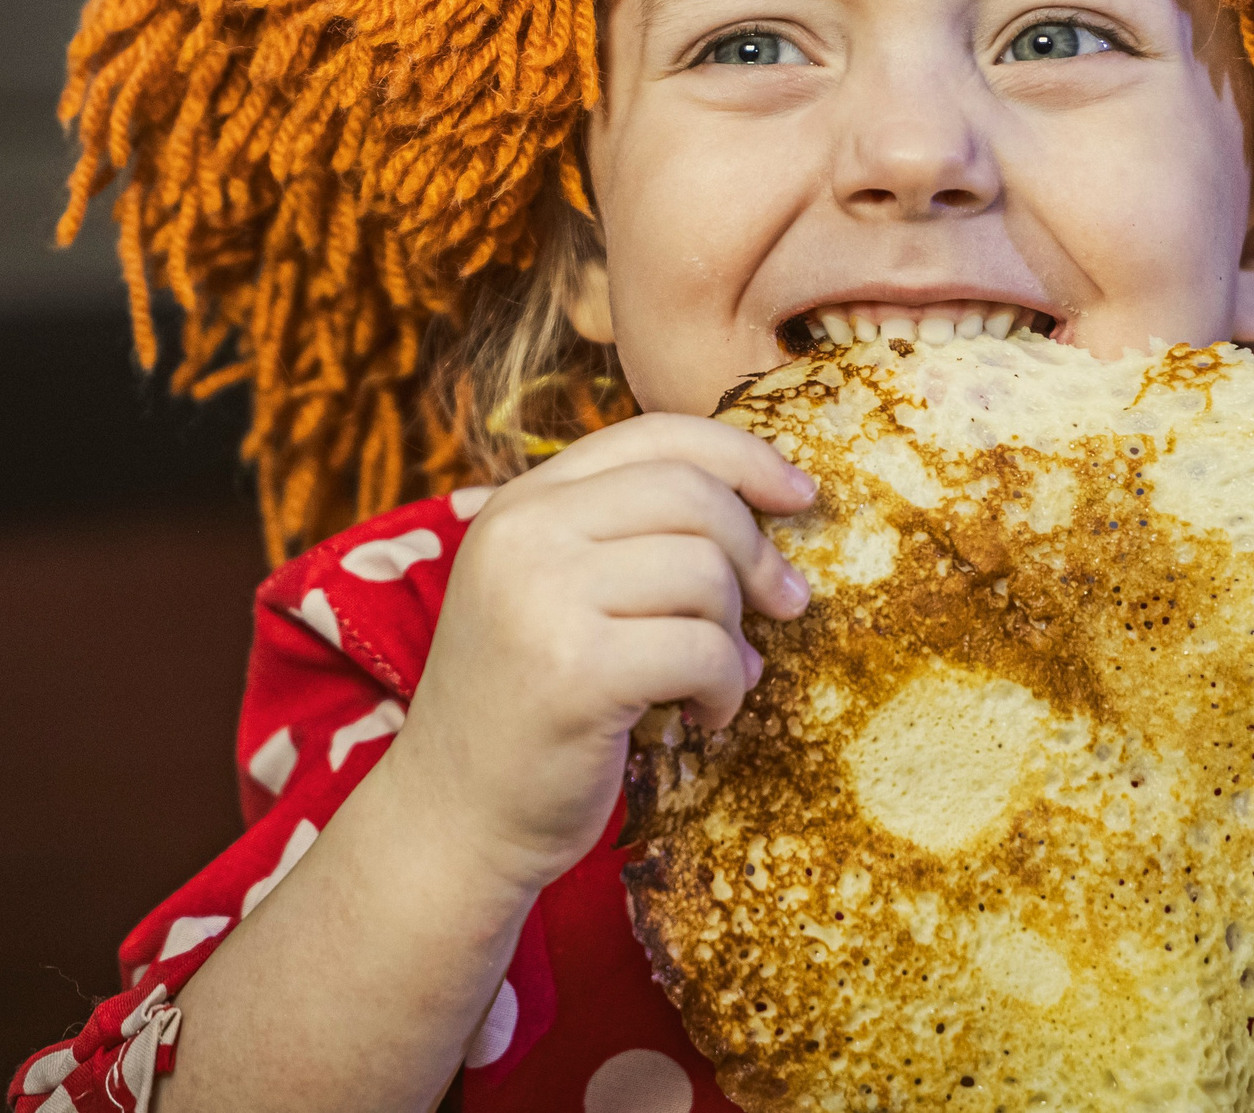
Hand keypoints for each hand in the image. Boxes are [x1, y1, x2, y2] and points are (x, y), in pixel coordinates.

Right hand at [382, 413, 815, 895]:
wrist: (454, 818)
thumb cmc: (524, 707)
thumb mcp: (555, 592)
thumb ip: (627, 537)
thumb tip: (766, 502)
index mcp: (521, 503)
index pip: (653, 435)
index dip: (742, 455)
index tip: (799, 494)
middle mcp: (523, 533)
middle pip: (692, 495)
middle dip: (757, 553)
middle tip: (784, 606)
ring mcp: (542, 598)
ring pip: (706, 573)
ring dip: (735, 635)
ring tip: (716, 680)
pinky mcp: (576, 671)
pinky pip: (705, 650)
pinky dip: (725, 688)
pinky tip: (700, 718)